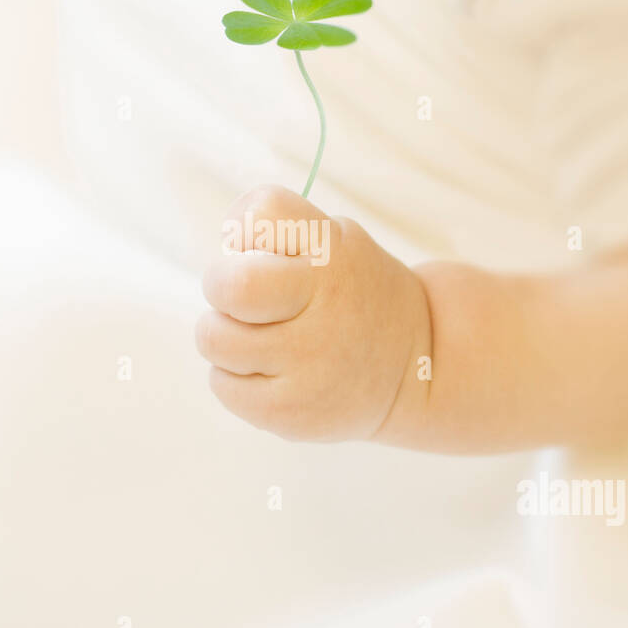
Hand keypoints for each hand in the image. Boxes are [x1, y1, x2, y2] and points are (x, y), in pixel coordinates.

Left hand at [196, 186, 431, 441]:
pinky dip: (234, 376)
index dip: (245, 228)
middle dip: (221, 285)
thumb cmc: (355, 295)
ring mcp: (306, 367)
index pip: (262, 213)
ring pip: (213, 339)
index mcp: (332, 257)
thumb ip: (283, 230)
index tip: (261, 249)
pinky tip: (269, 372)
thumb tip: (227, 246)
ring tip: (261, 337)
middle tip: (244, 300)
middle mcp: (322, 310)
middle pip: (228, 285)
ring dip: (225, 334)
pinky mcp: (289, 413)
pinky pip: (222, 385)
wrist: (414, 369)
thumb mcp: (340, 242)